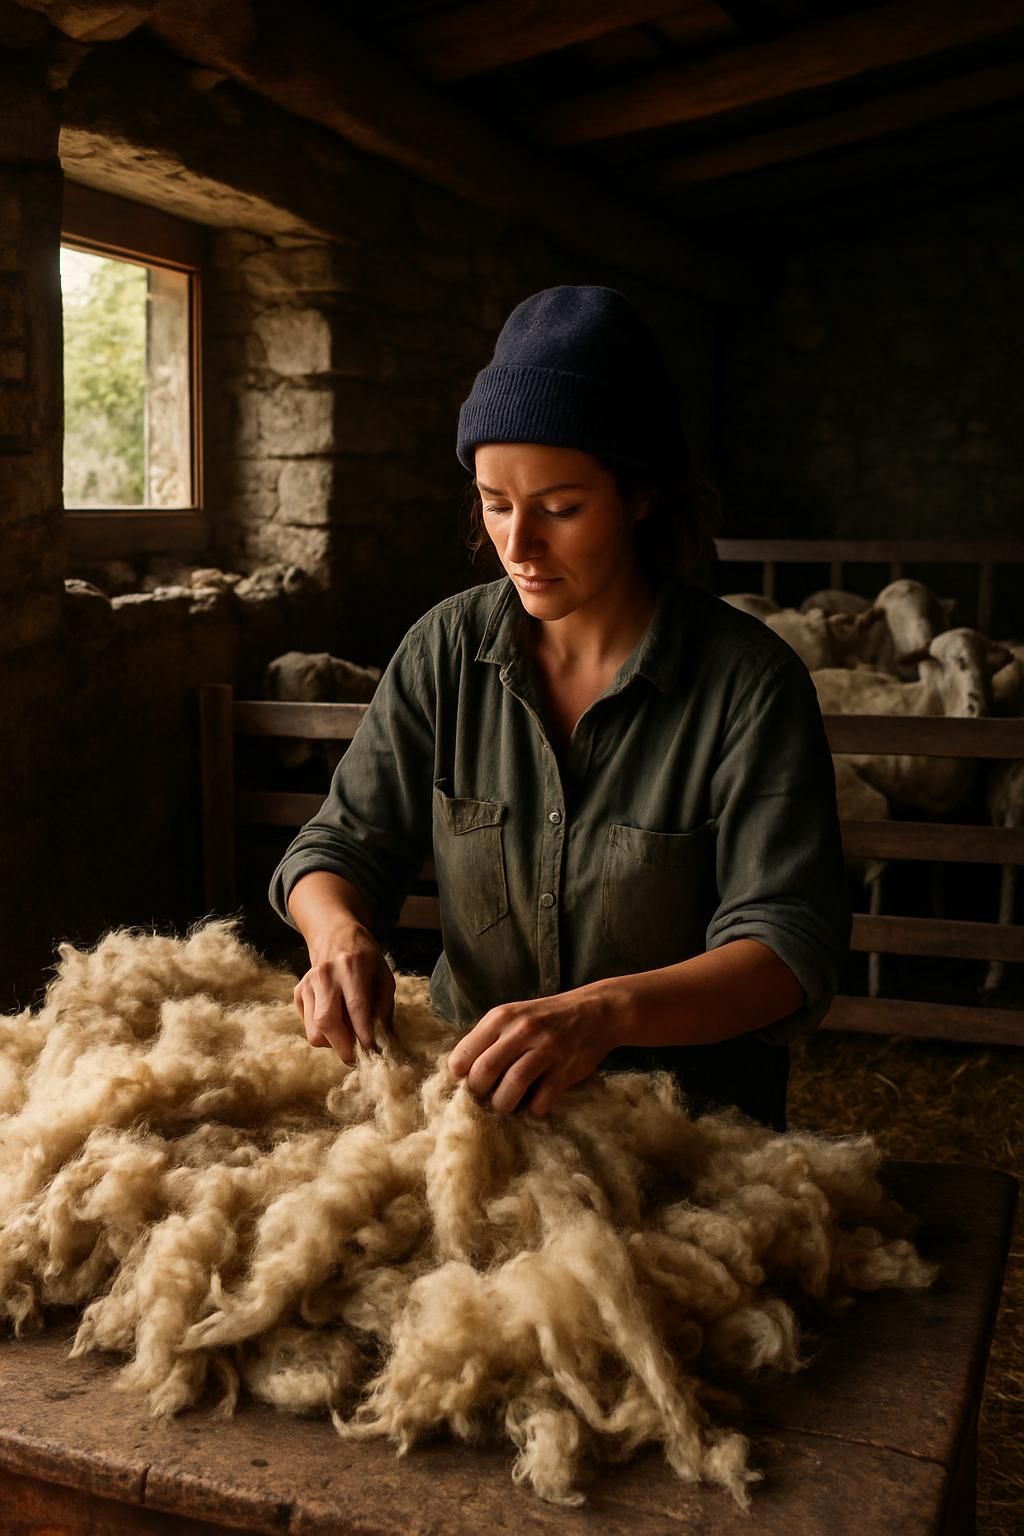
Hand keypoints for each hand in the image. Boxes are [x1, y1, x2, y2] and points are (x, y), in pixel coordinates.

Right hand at [293, 925, 394, 1064]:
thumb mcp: (384, 976)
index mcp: (352, 967)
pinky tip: (335, 1020)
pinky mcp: (298, 993)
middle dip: (344, 1047)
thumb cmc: (365, 958)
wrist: (334, 935)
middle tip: (357, 1056)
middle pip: (327, 1021)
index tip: (373, 1052)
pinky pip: (307, 1025)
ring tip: (347, 1035)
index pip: (356, 1008)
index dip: (364, 1035)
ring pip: (314, 1030)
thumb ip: (383, 1008)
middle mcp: (325, 975)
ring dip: (332, 1043)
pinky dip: (323, 1033)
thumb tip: (383, 1042)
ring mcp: (307, 984)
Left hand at [446, 983, 623, 1116]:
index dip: (461, 1074)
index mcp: (502, 1017)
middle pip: (485, 1071)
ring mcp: (546, 1050)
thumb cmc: (545, 1017)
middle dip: (478, 1092)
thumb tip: (463, 1071)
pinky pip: (541, 1099)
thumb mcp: (514, 1015)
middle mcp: (522, 1031)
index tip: (466, 1080)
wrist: (594, 1012)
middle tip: (484, 1096)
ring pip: (511, 1087)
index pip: (465, 1053)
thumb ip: (490, 1038)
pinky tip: (534, 1103)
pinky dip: (533, 1108)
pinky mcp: (566, 1070)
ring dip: (503, 1104)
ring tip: (504, 1104)